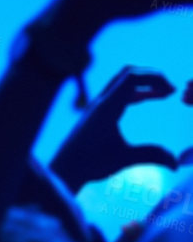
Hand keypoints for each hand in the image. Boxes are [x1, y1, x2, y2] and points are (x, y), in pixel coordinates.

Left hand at [49, 66, 181, 191]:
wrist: (64, 168)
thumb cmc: (90, 163)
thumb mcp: (124, 158)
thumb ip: (151, 156)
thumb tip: (176, 162)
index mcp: (107, 107)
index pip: (131, 77)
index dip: (155, 77)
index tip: (173, 91)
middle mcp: (101, 102)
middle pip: (126, 73)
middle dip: (151, 76)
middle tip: (171, 89)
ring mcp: (98, 106)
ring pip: (122, 83)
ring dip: (144, 83)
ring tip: (166, 94)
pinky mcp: (97, 112)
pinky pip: (119, 93)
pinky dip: (135, 92)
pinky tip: (147, 99)